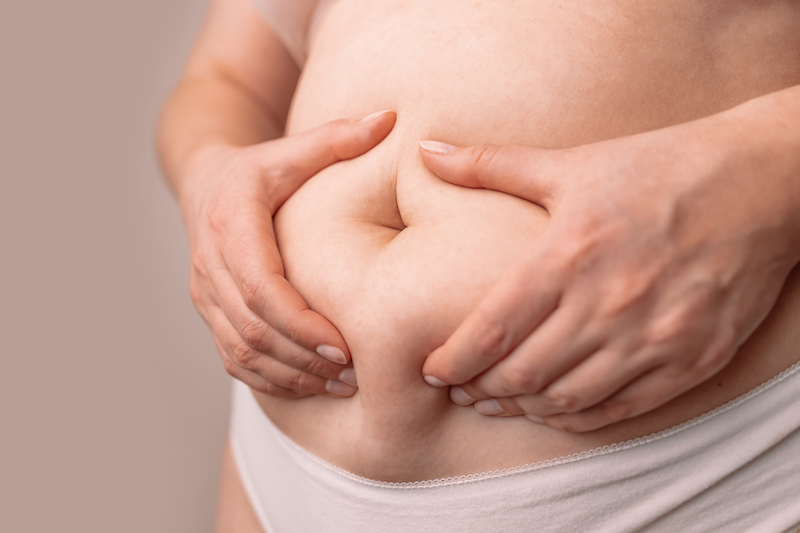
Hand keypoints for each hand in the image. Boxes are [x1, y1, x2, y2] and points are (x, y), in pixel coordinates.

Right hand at [181, 111, 395, 396]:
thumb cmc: (259, 170)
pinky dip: (274, 380)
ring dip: (293, 375)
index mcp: (230, 223)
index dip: (300, 322)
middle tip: (356, 374)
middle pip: (253, 329)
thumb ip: (338, 138)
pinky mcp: (212, 315)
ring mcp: (206, 296)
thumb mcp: (293, 149)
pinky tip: (315, 385)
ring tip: (344, 385)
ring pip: (243, 353)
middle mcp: (209, 265)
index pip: (261, 287)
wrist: (205, 187)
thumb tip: (390, 119)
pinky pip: (236, 361)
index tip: (343, 344)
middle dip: (305, 358)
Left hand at [418, 120, 798, 431]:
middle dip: (479, 388)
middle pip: (523, 373)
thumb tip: (426, 153)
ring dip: (522, 408)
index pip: (492, 328)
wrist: (762, 181)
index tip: (431, 369)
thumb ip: (491, 166)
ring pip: (568, 398)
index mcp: (569, 254)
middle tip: (459, 389)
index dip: (453, 359)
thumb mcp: (571, 163)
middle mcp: (608, 303)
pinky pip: (621, 409)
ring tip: (497, 401)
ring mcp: (654, 337)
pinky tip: (555, 409)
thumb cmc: (657, 169)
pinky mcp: (692, 359)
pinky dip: (578, 417)